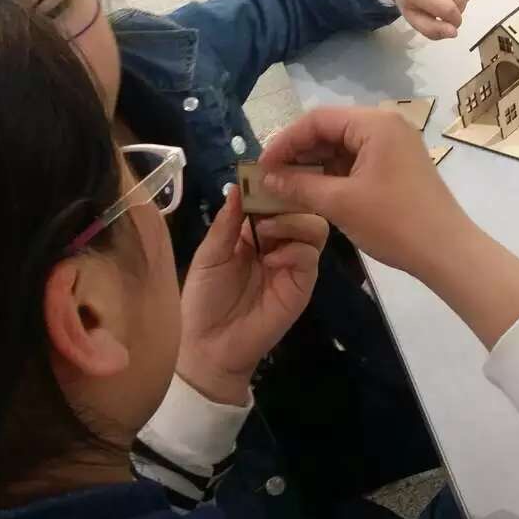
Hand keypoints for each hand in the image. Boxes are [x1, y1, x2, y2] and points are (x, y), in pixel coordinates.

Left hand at [177, 186, 328, 404]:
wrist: (208, 346)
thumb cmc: (203, 299)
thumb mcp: (210, 255)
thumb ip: (227, 223)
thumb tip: (236, 187)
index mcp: (253, 233)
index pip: (273, 199)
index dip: (270, 185)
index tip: (262, 172)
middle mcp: (278, 244)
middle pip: (301, 208)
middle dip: (287, 199)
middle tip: (266, 205)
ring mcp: (293, 264)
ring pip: (314, 227)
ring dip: (292, 221)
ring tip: (266, 232)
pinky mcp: (302, 285)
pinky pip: (310, 257)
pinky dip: (295, 250)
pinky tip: (272, 259)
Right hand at [258, 107, 474, 278]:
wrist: (446, 251)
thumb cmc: (394, 222)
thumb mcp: (340, 203)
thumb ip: (299, 186)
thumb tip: (266, 178)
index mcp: (375, 123)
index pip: (317, 120)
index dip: (284, 142)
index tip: (261, 167)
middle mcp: (386, 126)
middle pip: (330, 130)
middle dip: (298, 153)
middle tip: (269, 178)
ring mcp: (394, 145)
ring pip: (342, 147)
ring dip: (313, 166)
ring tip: (285, 187)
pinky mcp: (397, 166)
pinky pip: (357, 161)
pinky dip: (333, 175)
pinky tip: (313, 192)